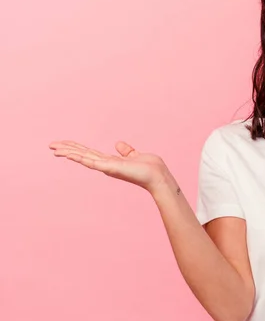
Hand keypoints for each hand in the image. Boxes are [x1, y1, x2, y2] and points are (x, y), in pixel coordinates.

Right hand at [49, 140, 174, 193]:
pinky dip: (79, 157)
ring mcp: (106, 167)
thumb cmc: (149, 168)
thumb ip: (126, 151)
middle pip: (82, 155)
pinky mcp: (109, 168)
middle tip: (51, 145)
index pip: (89, 153)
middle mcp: (105, 165)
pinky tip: (68, 153)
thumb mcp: (135, 155)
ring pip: (83, 157)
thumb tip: (118, 144)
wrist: (157, 176)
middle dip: (67, 149)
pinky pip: (91, 161)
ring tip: (54, 148)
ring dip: (68, 152)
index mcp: (110, 161)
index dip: (76, 148)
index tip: (63, 144)